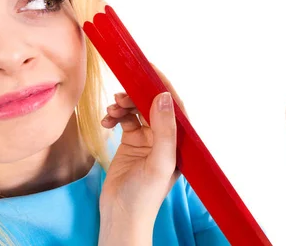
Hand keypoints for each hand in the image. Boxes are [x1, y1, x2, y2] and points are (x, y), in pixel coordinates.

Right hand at [98, 66, 185, 243]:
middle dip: (137, 96)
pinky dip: (115, 115)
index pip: (174, 106)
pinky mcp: (131, 142)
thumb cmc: (145, 196)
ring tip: (112, 111)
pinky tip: (106, 120)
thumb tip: (165, 97)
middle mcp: (165, 137)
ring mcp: (148, 138)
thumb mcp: (159, 162)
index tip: (148, 69)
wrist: (121, 216)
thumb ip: (164, 129)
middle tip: (122, 95)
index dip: (163, 85)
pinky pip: (124, 119)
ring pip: (137, 109)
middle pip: (153, 104)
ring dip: (124, 105)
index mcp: (179, 142)